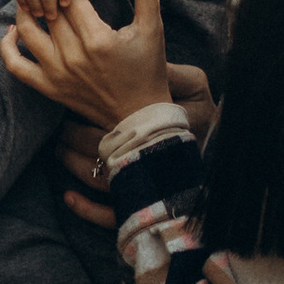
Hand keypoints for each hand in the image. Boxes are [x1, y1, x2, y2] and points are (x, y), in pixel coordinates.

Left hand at [1, 0, 169, 125]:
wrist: (139, 115)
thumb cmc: (148, 68)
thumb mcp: (152, 27)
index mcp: (97, 38)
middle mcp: (73, 56)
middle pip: (49, 10)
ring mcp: (57, 73)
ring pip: (28, 31)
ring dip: (26, 10)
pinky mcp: (48, 88)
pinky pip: (16, 66)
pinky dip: (8, 47)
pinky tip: (14, 30)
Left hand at [56, 65, 208, 221]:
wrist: (222, 143)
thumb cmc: (202, 111)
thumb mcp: (194, 84)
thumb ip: (169, 73)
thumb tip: (141, 66)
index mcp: (160, 130)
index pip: (116, 126)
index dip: (88, 118)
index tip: (73, 107)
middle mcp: (151, 160)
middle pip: (101, 155)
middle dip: (73, 142)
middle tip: (62, 130)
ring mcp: (147, 186)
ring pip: (100, 184)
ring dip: (74, 167)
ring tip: (61, 150)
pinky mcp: (142, 204)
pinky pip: (110, 217)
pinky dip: (87, 210)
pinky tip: (68, 197)